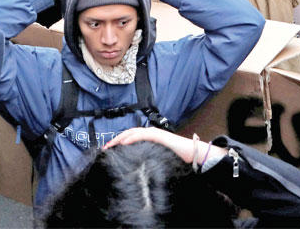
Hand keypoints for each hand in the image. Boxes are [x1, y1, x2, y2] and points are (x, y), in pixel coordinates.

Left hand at [103, 127, 226, 165]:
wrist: (194, 154)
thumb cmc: (179, 157)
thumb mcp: (160, 157)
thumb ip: (151, 158)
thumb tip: (139, 167)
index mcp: (151, 137)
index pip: (132, 136)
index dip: (119, 141)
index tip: (109, 150)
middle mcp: (152, 133)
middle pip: (129, 133)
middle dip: (116, 139)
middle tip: (105, 149)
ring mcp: (156, 133)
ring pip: (134, 132)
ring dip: (121, 137)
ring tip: (111, 145)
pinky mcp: (160, 136)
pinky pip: (143, 135)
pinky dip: (132, 137)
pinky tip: (125, 142)